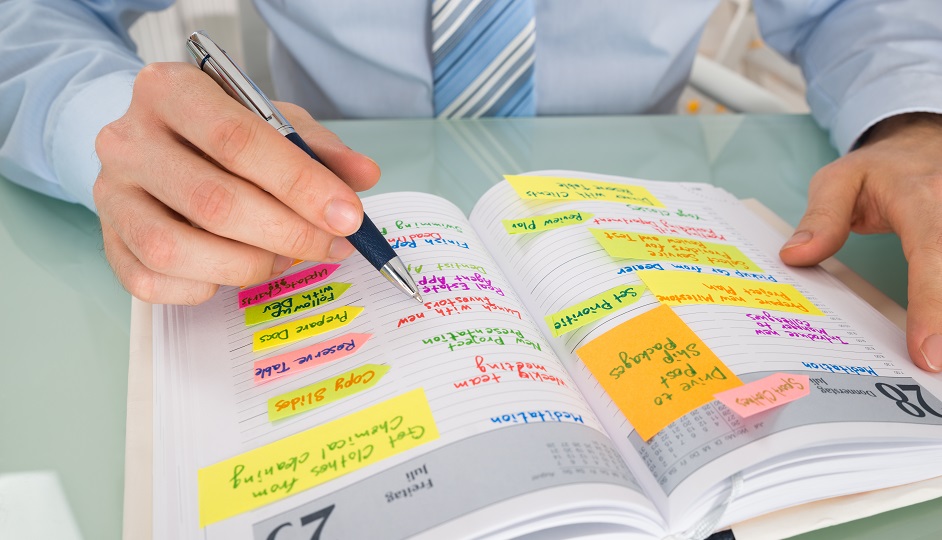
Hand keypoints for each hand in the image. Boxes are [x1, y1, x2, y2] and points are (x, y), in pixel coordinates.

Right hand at [93, 62, 379, 304]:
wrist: (153, 143)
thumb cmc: (220, 133)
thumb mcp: (272, 121)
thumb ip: (318, 149)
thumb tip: (363, 177)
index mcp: (171, 90)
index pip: (239, 141)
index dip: (301, 185)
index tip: (348, 216)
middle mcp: (128, 140)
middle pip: (215, 201)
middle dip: (288, 233)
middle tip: (331, 245)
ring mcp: (111, 195)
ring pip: (177, 250)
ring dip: (248, 266)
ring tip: (282, 257)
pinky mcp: (108, 242)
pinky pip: (154, 282)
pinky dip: (205, 286)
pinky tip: (231, 269)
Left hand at [779, 112, 941, 371]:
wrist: (924, 148)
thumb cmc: (882, 171)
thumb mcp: (840, 180)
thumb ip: (821, 218)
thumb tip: (796, 256)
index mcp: (923, 196)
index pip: (933, 253)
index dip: (932, 305)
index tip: (927, 353)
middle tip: (932, 370)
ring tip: (934, 358)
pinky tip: (937, 339)